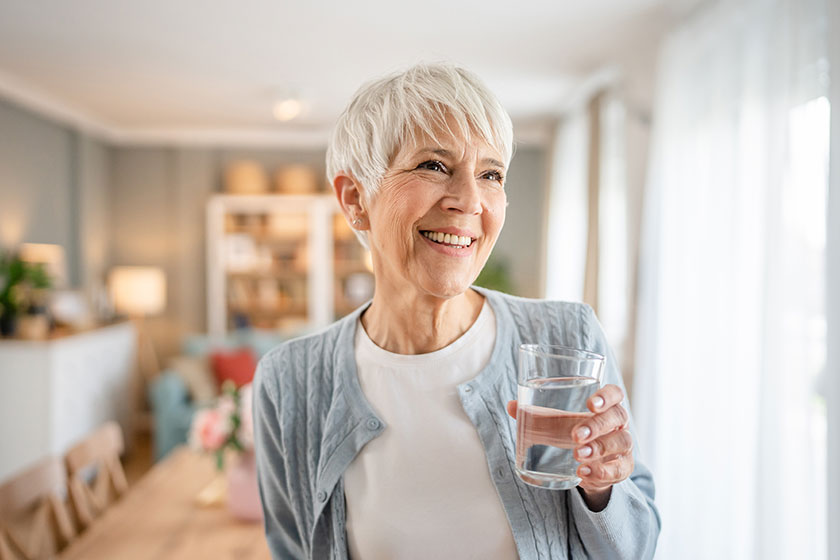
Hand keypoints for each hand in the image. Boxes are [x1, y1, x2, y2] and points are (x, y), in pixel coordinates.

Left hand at [506, 384, 633, 510]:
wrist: (588, 467)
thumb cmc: (573, 435)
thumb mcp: (556, 425)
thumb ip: (536, 416)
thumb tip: (512, 405)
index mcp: (605, 406)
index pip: (615, 394)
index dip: (606, 396)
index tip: (590, 404)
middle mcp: (619, 424)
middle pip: (618, 417)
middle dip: (597, 425)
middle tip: (575, 435)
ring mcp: (623, 446)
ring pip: (622, 442)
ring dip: (600, 448)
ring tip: (578, 455)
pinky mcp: (622, 468)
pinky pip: (619, 469)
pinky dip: (602, 471)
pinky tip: (584, 473)